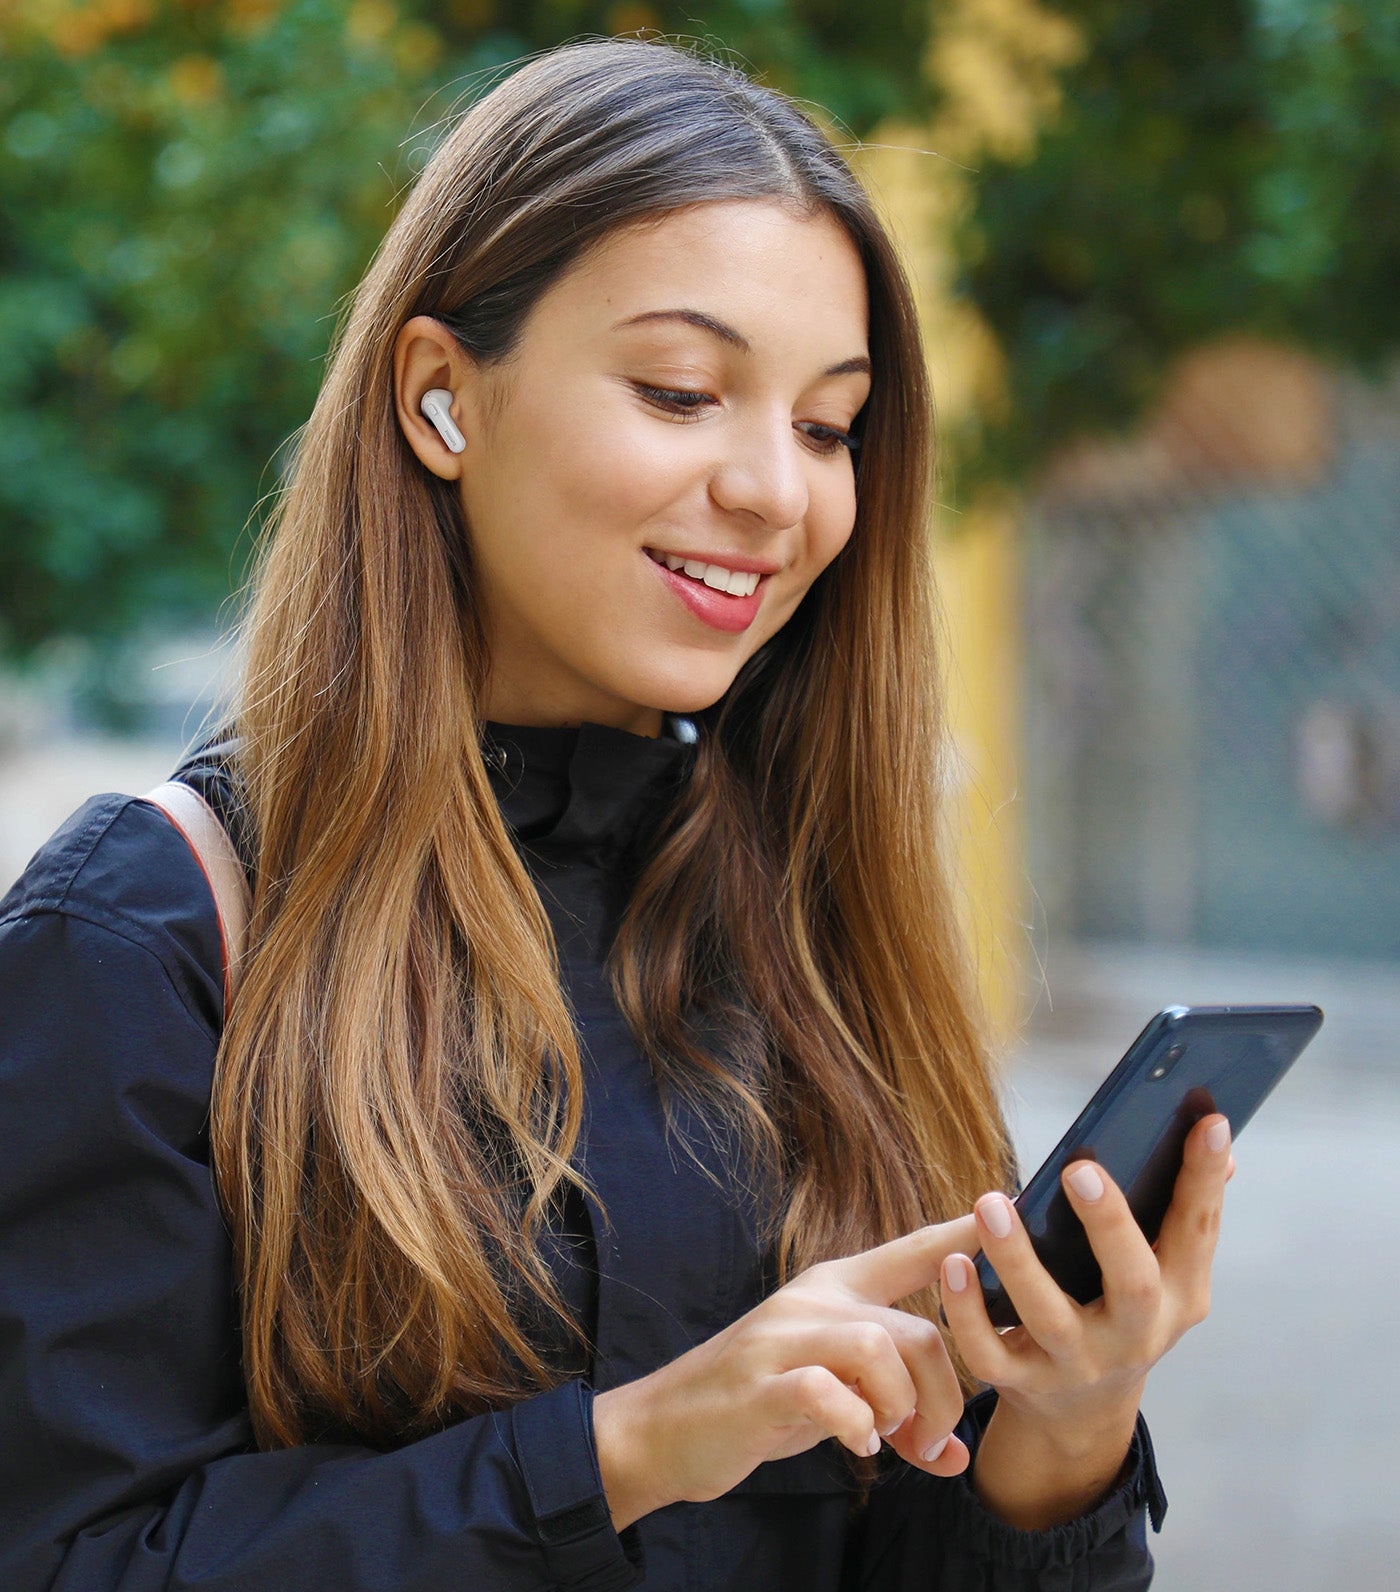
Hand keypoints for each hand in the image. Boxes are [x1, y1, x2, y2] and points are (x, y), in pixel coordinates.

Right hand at [593, 1214, 979, 1530]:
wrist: (665, 1428)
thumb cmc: (758, 1403)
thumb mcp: (833, 1396)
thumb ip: (891, 1408)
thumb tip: (957, 1454)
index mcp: (831, 1290)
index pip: (907, 1253)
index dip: (956, 1238)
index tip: (1000, 1210)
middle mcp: (812, 1302)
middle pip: (915, 1329)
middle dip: (943, 1396)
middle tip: (929, 1438)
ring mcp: (783, 1339)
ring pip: (882, 1348)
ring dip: (902, 1407)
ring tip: (887, 1436)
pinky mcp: (760, 1384)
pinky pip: (831, 1394)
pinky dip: (857, 1427)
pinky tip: (854, 1445)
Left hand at [937, 1112, 1233, 1526]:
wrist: (1081, 1411)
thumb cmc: (1119, 1308)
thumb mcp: (1163, 1272)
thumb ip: (1182, 1210)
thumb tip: (1217, 1137)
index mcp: (1179, 1295)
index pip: (1197, 1231)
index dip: (1204, 1179)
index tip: (1209, 1121)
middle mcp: (1136, 1335)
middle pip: (1133, 1286)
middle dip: (1110, 1226)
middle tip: (1080, 1168)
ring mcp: (1079, 1363)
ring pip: (1050, 1317)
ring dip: (1018, 1260)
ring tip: (990, 1203)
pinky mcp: (1024, 1381)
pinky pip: (990, 1353)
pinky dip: (967, 1310)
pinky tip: (952, 1263)